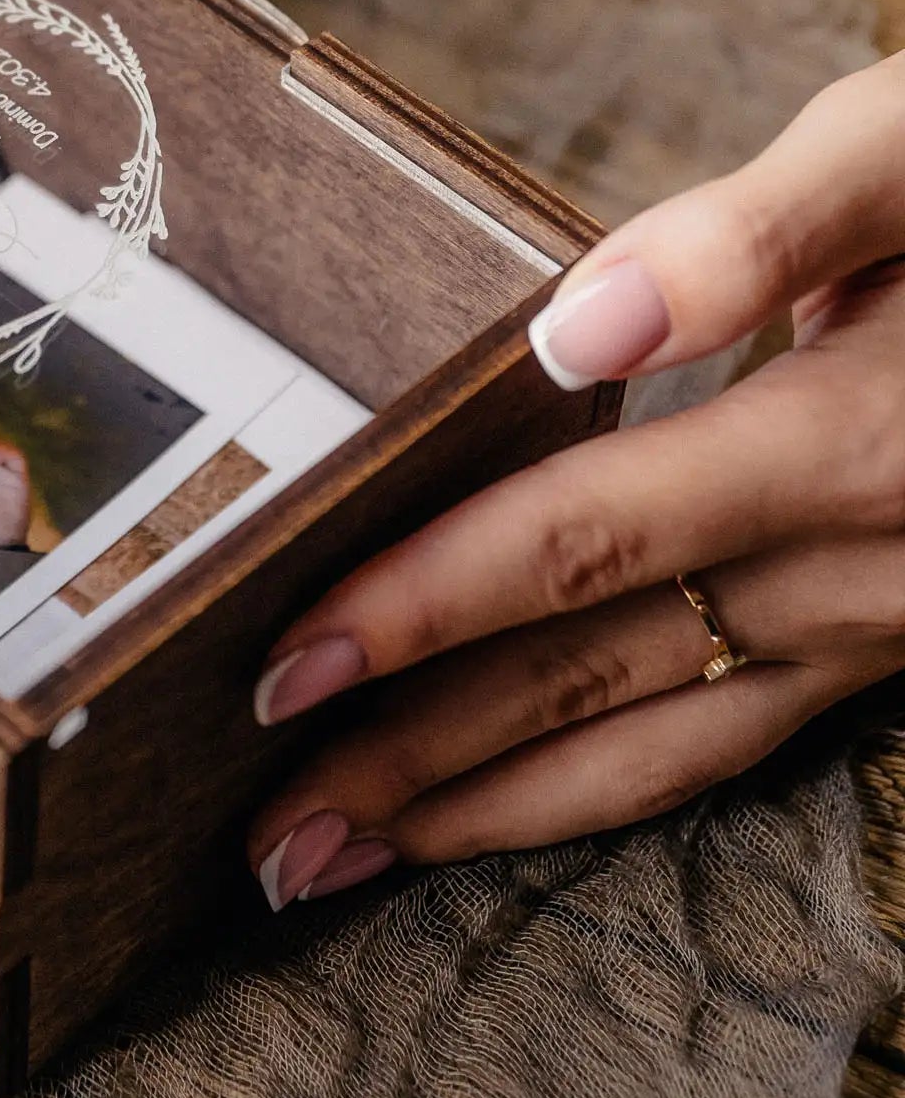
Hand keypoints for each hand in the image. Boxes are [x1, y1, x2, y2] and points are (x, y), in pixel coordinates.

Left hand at [244, 51, 904, 910]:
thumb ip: (752, 237)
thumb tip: (575, 330)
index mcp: (847, 441)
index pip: (586, 543)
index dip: (427, 604)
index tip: (282, 660)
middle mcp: (864, 564)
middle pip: (597, 680)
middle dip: (416, 758)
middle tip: (257, 831)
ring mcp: (884, 624)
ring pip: (663, 750)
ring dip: (490, 813)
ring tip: (338, 860)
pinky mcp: (891, 641)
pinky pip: (732, 745)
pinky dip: (605, 792)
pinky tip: (510, 812)